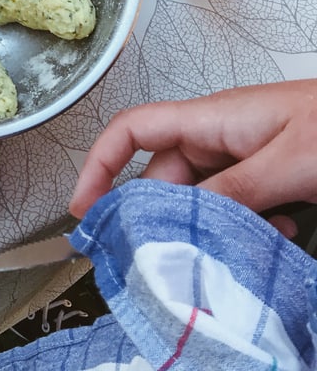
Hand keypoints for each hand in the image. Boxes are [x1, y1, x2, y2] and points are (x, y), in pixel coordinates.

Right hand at [70, 81, 316, 229]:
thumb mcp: (289, 161)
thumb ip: (235, 192)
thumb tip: (184, 220)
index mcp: (211, 118)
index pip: (133, 130)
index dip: (100, 164)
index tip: (86, 208)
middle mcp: (219, 133)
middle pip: (166, 176)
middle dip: (166, 217)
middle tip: (169, 259)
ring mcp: (243, 151)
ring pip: (204, 196)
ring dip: (215, 227)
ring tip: (237, 251)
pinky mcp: (267, 169)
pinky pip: (238, 202)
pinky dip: (247, 226)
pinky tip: (276, 239)